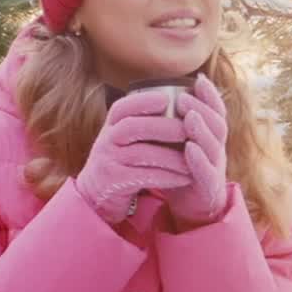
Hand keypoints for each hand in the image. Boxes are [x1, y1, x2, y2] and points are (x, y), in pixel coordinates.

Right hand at [75, 89, 191, 224]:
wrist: (98, 193)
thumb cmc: (123, 160)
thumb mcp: (126, 138)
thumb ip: (144, 122)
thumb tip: (179, 99)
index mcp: (111, 125)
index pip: (122, 107)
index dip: (143, 101)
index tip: (166, 98)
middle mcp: (107, 140)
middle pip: (132, 127)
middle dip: (162, 127)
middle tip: (189, 130)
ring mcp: (108, 161)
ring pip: (141, 154)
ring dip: (170, 157)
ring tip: (193, 161)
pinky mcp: (114, 182)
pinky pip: (144, 177)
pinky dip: (167, 177)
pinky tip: (185, 178)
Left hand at [166, 73, 228, 228]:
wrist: (193, 207)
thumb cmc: (184, 170)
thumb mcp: (182, 143)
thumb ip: (178, 122)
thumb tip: (161, 92)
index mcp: (212, 138)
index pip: (216, 112)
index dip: (210, 95)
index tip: (198, 79)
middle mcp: (217, 150)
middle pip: (218, 125)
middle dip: (203, 107)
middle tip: (183, 95)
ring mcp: (215, 169)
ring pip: (215, 146)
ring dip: (201, 129)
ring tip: (188, 115)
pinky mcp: (209, 187)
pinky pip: (207, 172)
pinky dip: (199, 159)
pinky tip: (189, 149)